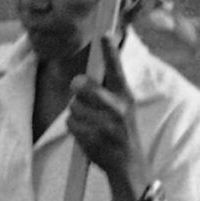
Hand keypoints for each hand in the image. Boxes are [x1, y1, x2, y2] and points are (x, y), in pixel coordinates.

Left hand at [66, 34, 141, 187]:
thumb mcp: (124, 106)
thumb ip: (108, 88)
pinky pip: (70, 123)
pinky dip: (75, 128)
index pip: (116, 70)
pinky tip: (88, 134)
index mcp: (125, 96)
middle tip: (83, 95)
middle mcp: (117, 108)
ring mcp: (105, 125)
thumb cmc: (122, 130)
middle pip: (82, 85)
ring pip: (73, 105)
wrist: (128, 166)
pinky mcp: (93, 138)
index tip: (104, 34)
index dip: (110, 52)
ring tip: (91, 122)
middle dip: (78, 89)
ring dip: (77, 113)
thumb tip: (86, 72)